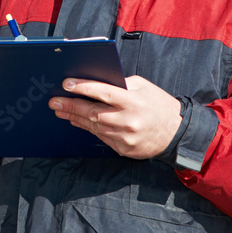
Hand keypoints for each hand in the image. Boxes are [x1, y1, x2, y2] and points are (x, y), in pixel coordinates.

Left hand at [48, 75, 181, 158]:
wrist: (177, 133)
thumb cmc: (158, 104)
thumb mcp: (143, 87)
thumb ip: (120, 84)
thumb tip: (94, 83)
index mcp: (134, 101)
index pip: (104, 92)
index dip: (83, 87)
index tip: (66, 84)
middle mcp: (129, 121)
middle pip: (94, 113)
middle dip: (71, 106)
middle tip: (54, 101)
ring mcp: (126, 137)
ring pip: (94, 126)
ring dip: (75, 118)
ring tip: (61, 110)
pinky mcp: (124, 149)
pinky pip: (101, 137)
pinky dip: (87, 128)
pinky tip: (76, 121)